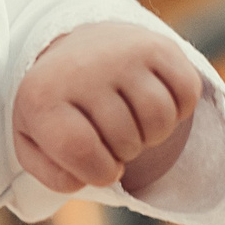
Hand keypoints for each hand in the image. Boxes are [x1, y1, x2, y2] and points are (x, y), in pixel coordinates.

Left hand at [12, 23, 200, 194]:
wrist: (77, 54)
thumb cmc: (60, 112)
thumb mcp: (37, 145)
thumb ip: (54, 175)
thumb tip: (83, 179)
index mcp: (41, 97)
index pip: (81, 151)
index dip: (99, 172)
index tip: (97, 165)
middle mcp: (81, 68)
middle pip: (126, 140)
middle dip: (125, 153)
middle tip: (111, 136)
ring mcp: (121, 53)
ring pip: (160, 119)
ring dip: (153, 134)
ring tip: (132, 122)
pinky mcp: (157, 45)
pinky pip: (187, 94)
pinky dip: (179, 110)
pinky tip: (153, 101)